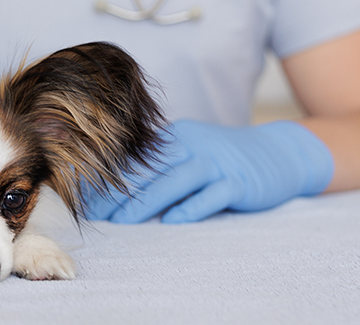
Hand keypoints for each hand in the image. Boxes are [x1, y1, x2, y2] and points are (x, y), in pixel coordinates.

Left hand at [84, 120, 333, 223]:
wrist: (278, 153)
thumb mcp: (189, 156)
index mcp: (174, 138)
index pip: (135, 159)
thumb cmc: (223, 161)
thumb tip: (118, 194)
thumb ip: (159, 170)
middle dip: (117, 192)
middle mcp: (192, 145)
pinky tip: (173, 221)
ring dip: (147, 201)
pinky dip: (193, 206)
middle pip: (149, 170)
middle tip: (91, 213)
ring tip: (121, 220)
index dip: (107, 179)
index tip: (81, 198)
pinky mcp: (240, 181)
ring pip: (176, 180)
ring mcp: (217, 162)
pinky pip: (214, 194)